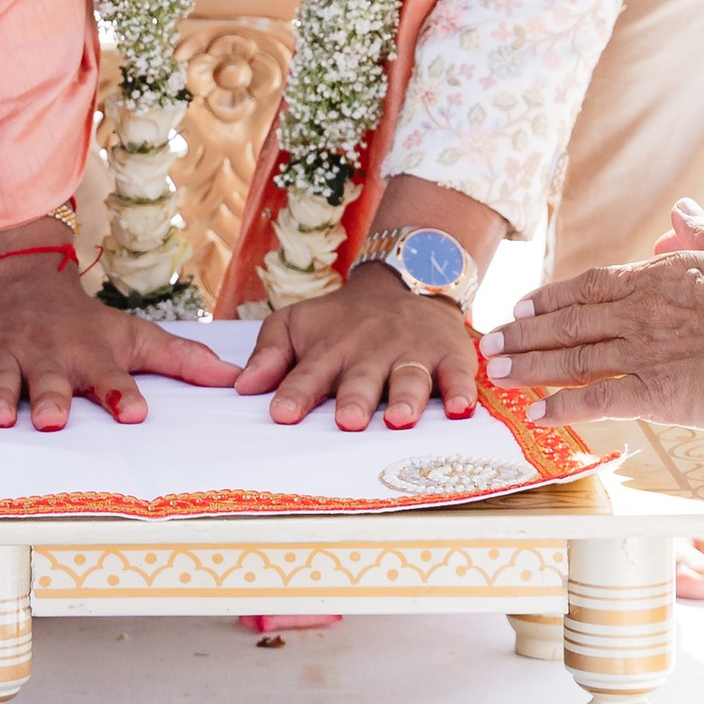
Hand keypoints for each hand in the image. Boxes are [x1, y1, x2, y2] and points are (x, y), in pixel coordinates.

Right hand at [0, 255, 226, 431]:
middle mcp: (48, 355)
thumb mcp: (131, 334)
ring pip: (2, 378)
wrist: (21, 275)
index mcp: (89, 355)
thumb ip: (180, 358)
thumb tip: (234, 380)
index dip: (121, 394)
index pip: (110, 377)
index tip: (133, 412)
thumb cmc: (82, 322)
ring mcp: (5, 353)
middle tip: (52, 418)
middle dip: (51, 398)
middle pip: (50, 381)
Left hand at [228, 267, 480, 431]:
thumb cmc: (341, 321)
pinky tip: (462, 409)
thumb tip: (241, 387)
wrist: (404, 283)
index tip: (283, 415)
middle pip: (362, 378)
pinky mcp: (450, 355)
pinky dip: (462, 391)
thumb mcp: (297, 324)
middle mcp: (371, 351)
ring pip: (410, 378)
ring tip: (399, 420)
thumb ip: (270, 355)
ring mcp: (412, 353)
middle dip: (355, 399)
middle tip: (348, 421)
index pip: (309, 374)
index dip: (297, 394)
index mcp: (330, 348)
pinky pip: (458, 375)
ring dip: (406, 399)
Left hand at [480, 218, 703, 430]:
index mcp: (661, 278)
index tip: (522, 305)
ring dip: (529, 366)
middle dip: (524, 333)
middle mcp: (642, 313)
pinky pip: (597, 401)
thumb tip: (682, 210)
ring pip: (572, 358)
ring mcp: (645, 353)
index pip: (590, 285)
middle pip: (569, 321)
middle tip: (490, 341)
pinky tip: (537, 415)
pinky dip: (562, 408)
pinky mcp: (656, 395)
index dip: (551, 297)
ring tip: (496, 372)